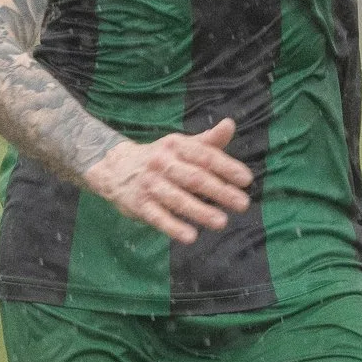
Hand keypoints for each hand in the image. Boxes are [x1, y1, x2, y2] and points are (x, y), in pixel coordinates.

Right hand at [85, 117, 252, 244]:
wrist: (115, 168)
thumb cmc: (160, 158)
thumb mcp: (181, 146)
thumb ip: (208, 141)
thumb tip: (230, 124)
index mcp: (176, 146)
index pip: (204, 156)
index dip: (226, 167)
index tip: (246, 180)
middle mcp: (162, 163)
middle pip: (194, 178)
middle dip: (220, 191)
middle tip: (243, 204)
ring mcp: (149, 184)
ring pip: (177, 199)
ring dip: (200, 211)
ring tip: (222, 222)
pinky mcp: (139, 205)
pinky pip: (158, 217)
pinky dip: (173, 227)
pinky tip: (190, 237)